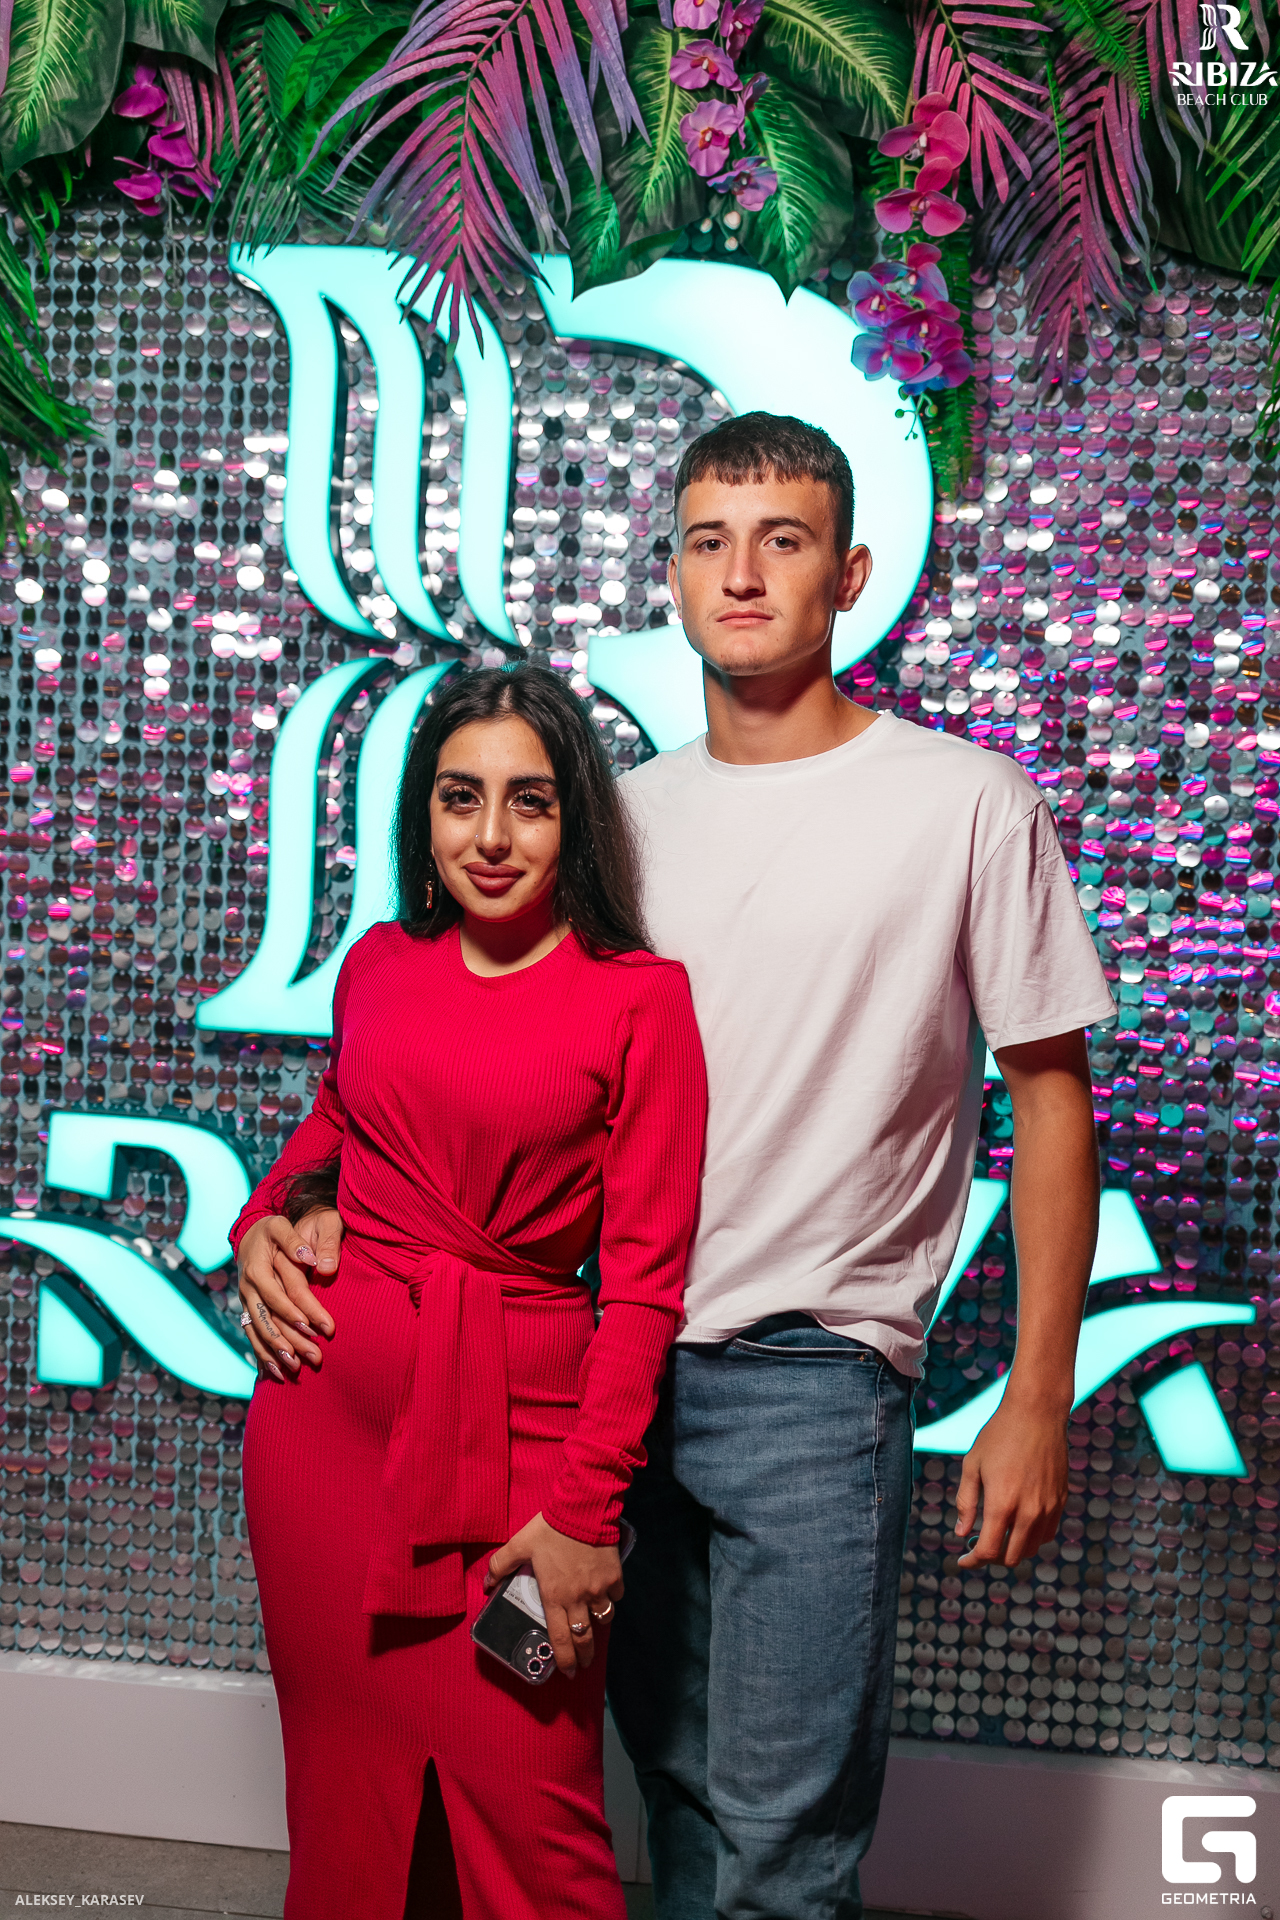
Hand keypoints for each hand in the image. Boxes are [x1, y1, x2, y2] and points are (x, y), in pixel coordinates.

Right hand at [237, 1207, 342, 1381]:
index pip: (281, 1295)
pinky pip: (252, 1336)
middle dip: (292, 1339)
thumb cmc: (271, 1230)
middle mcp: (248, 1288)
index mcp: (258, 1269)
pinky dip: (262, 1355)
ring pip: (259, 1331)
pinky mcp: (247, 1310)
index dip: (300, 1311)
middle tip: (315, 1357)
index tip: (320, 1328)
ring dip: (276, 1352)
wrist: (248, 1234)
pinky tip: (275, 1373)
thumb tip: (310, 1258)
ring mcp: (245, 1301)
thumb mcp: (280, 1226)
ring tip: (296, 1369)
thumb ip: (294, 1241)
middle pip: (270, 1319)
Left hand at [485, 1512, 624, 1674]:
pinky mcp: (615, 1576)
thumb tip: (487, 1584)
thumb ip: (500, 1565)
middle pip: (584, 1637)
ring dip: (597, 1624)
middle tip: (584, 1663)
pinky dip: (611, 1596)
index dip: (564, 1660)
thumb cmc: (550, 1529)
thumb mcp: (519, 1544)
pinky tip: (605, 1591)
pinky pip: (615, 1595)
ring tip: (593, 1623)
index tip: (568, 1672)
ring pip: (603, 1618)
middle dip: (585, 1655)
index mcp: (554, 1596)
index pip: (560, 1639)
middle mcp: (578, 1599)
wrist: (583, 1509)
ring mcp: (599, 1589)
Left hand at [954, 1398, 1068, 1569]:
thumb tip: (961, 1533)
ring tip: (997, 1535)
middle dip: (992, 1558)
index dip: (973, 1561)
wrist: (1037, 1413)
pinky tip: (1018, 1525)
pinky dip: (1031, 1538)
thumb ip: (966, 1502)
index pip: (988, 1551)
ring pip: (1031, 1549)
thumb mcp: (973, 1465)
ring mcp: (1048, 1508)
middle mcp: (1028, 1512)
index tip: (962, 1561)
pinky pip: (1047, 1533)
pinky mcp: (1061, 1500)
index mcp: (1002, 1504)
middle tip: (978, 1545)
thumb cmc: (999, 1436)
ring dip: (1013, 1549)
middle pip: (1011, 1557)